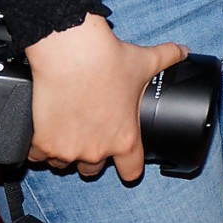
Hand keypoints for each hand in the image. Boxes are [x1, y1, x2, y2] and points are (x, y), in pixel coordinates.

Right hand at [24, 14, 189, 182]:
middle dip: (91, 156)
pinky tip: (43, 129)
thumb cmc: (108, 60)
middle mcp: (96, 150)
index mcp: (125, 138)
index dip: (129, 168)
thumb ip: (168, 58)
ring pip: (63, 163)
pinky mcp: (42, 143)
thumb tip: (184, 51)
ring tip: (67, 126)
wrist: (71, 53)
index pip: (131, 172)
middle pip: (92, 170)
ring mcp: (67, 150)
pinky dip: (39, 144)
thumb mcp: (146, 61)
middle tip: (89, 133)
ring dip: (64, 151)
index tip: (124, 162)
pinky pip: (37, 155)